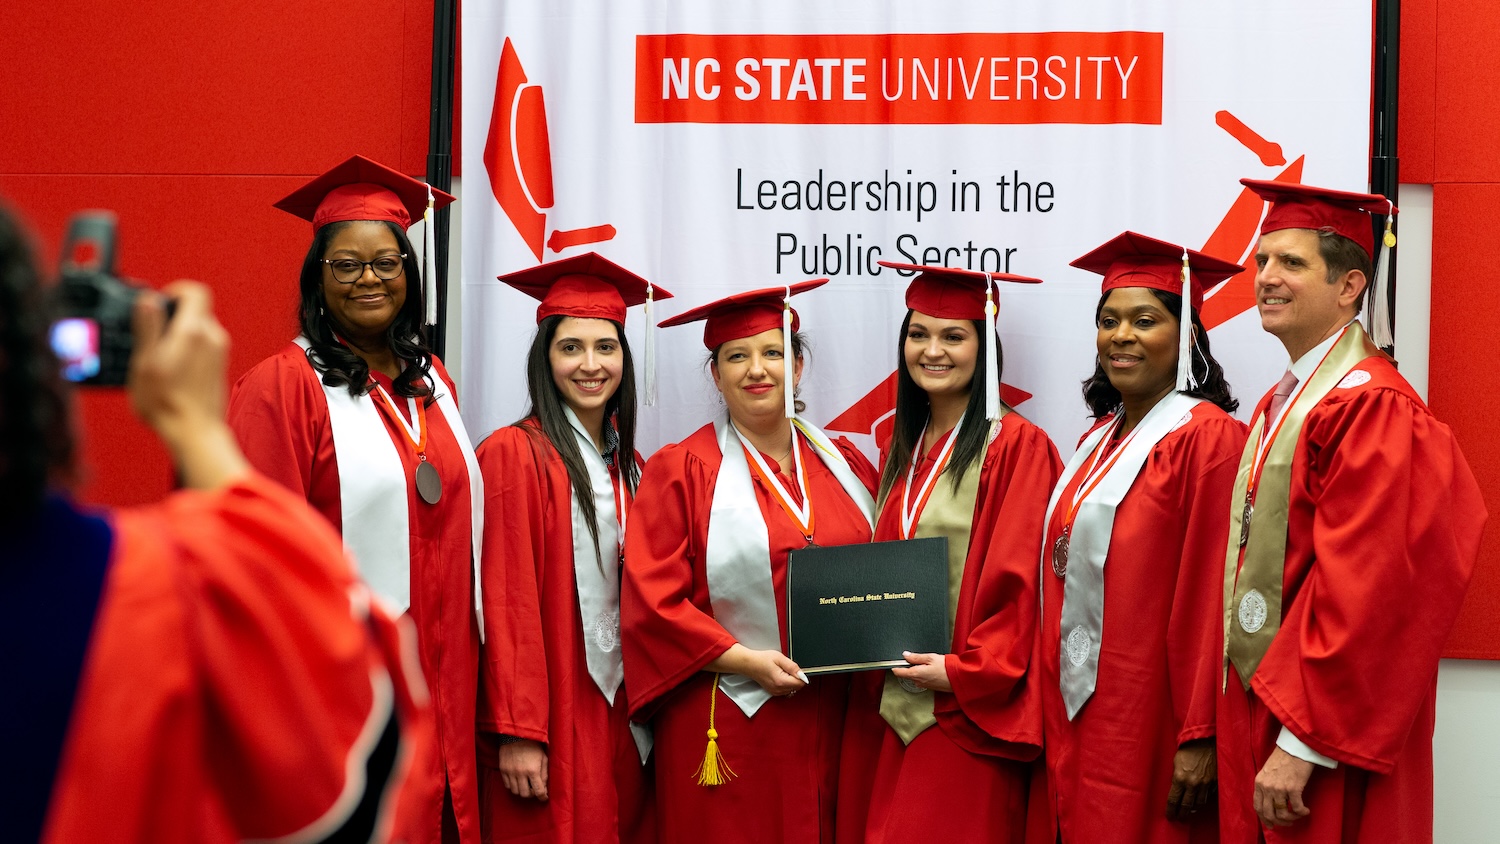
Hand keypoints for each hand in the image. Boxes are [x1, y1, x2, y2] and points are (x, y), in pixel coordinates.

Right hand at [127, 282, 248, 489]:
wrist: (194, 431)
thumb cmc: (167, 403)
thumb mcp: (145, 362)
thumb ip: (148, 327)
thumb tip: (148, 299)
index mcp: (194, 331)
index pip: (195, 291)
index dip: (175, 290)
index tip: (157, 302)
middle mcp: (213, 337)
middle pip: (195, 309)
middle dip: (171, 314)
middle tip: (149, 332)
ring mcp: (219, 352)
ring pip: (198, 327)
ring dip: (177, 332)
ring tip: (157, 354)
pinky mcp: (219, 365)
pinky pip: (202, 344)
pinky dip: (186, 346)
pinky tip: (169, 367)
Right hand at [499, 739, 548, 800]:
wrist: (516, 735)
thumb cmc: (533, 746)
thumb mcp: (543, 758)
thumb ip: (545, 774)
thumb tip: (545, 788)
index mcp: (533, 770)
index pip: (538, 791)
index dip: (543, 797)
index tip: (544, 797)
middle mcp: (521, 773)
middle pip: (525, 794)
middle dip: (531, 794)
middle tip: (534, 789)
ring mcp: (510, 772)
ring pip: (515, 792)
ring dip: (522, 791)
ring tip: (525, 785)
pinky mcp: (503, 770)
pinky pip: (507, 786)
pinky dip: (513, 786)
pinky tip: (518, 781)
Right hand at [707, 643, 807, 695]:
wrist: (749, 664)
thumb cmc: (762, 659)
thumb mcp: (779, 658)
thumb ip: (793, 667)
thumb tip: (803, 675)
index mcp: (781, 681)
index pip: (800, 683)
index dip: (801, 675)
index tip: (794, 668)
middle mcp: (779, 690)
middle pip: (797, 687)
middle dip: (795, 677)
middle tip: (786, 668)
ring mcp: (775, 692)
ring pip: (792, 689)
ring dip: (791, 680)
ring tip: (781, 671)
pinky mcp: (773, 692)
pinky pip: (786, 690)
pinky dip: (786, 683)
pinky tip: (779, 676)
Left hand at [891, 651, 951, 692]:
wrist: (958, 679)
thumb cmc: (945, 667)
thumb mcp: (930, 658)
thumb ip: (916, 657)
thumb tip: (905, 655)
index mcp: (915, 674)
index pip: (899, 672)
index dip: (896, 666)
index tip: (895, 662)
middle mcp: (918, 682)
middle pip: (907, 674)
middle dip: (909, 666)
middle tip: (916, 658)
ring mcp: (924, 685)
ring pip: (915, 677)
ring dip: (917, 670)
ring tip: (927, 663)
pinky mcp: (930, 687)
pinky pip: (922, 680)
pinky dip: (923, 674)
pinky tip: (931, 669)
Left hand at [1165, 738, 1216, 820]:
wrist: (1205, 741)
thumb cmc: (1187, 749)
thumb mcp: (1176, 762)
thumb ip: (1176, 777)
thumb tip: (1176, 789)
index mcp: (1179, 778)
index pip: (1173, 800)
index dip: (1171, 811)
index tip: (1169, 816)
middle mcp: (1192, 784)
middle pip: (1186, 806)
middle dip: (1182, 814)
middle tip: (1179, 818)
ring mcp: (1205, 784)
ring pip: (1199, 804)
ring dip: (1193, 809)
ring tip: (1189, 812)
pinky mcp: (1214, 782)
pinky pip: (1208, 796)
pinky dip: (1203, 800)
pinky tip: (1199, 802)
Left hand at [1253, 746, 1313, 827]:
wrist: (1295, 748)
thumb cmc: (1284, 758)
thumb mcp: (1268, 772)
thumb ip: (1266, 785)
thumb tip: (1271, 802)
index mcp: (1259, 783)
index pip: (1257, 806)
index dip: (1264, 818)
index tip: (1271, 825)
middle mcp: (1267, 787)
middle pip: (1268, 813)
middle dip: (1279, 822)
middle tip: (1288, 823)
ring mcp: (1279, 788)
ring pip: (1282, 814)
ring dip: (1292, 819)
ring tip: (1298, 815)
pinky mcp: (1293, 788)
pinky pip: (1297, 808)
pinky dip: (1302, 813)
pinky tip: (1306, 810)